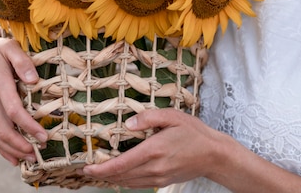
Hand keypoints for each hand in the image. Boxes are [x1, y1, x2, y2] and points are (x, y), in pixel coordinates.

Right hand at [0, 26, 46, 164]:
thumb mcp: (10, 46)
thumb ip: (22, 61)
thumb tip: (33, 80)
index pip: (13, 110)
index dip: (28, 125)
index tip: (43, 136)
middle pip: (3, 129)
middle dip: (21, 144)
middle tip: (40, 152)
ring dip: (12, 150)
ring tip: (31, 158)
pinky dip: (2, 149)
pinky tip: (15, 158)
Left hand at [81, 108, 223, 187]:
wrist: (214, 155)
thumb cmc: (194, 132)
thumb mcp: (172, 116)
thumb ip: (148, 118)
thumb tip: (128, 123)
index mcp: (153, 150)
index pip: (120, 165)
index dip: (100, 169)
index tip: (86, 167)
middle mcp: (154, 168)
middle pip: (120, 176)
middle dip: (101, 174)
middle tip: (87, 168)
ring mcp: (158, 178)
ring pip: (128, 183)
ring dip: (112, 179)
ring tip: (99, 171)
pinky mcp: (163, 182)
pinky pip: (138, 184)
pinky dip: (125, 181)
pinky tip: (119, 175)